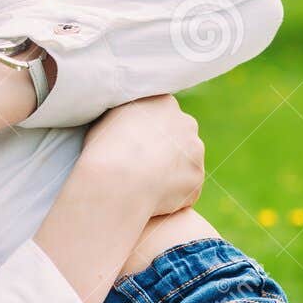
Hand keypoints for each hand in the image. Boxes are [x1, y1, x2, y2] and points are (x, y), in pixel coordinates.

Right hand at [81, 95, 203, 216]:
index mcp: (164, 103)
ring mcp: (195, 152)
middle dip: (166, 150)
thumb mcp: (109, 118)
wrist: (117, 181)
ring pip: (185, 163)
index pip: (162, 115)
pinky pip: (185, 188)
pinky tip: (152, 199)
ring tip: (145, 185)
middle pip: (179, 137)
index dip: (149, 132)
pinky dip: (172, 194)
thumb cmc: (105, 148)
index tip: (137, 145)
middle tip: (143, 166)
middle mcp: (186, 124)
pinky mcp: (196, 179)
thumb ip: (127, 115)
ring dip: (171, 172)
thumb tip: (128, 120)